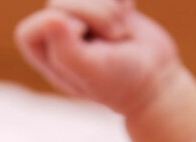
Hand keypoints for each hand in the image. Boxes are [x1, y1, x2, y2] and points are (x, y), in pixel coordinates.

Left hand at [15, 0, 179, 114]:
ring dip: (110, 6)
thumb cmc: (119, 80)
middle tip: (114, 37)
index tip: (88, 41)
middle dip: (96, 14)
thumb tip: (52, 19)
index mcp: (42, 51)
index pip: (40, 22)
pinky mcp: (100, 3)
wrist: (155, 78)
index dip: (67, 24)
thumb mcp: (92, 71)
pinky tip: (127, 17)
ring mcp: (78, 14)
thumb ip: (67, 50)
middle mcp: (54, 30)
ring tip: (119, 33)